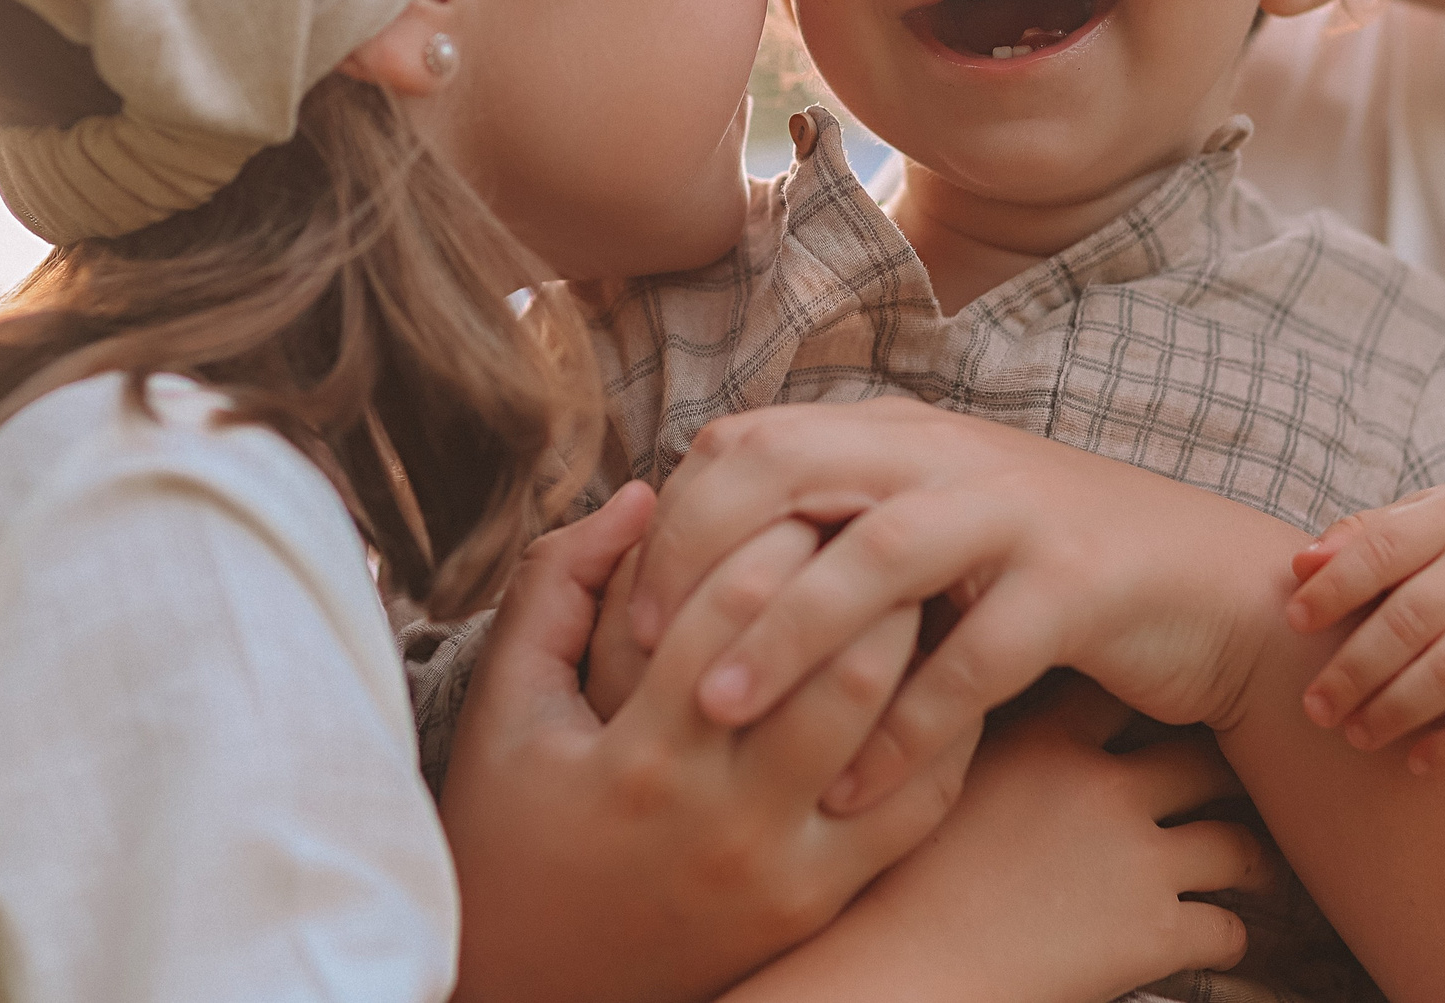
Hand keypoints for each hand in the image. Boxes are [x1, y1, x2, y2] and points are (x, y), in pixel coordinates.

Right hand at [441, 481, 973, 1002]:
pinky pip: (915, 810)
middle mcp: (724, 820)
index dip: (778, 533)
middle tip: (882, 520)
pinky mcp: (818, 906)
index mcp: (642, 757)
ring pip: (894, 736)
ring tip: (914, 579)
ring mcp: (783, 873)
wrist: (524, 989)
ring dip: (914, 647)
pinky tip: (929, 672)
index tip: (800, 491)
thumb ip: (558, 585)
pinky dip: (938, 733)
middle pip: (842, 670)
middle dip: (870, 580)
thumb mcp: (505, 705)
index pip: (736, 612)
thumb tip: (642, 493)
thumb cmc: (506, 830)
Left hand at [625, 399, 1314, 813]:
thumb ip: (832, 516)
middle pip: (788, 470)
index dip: (672, 521)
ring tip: (715, 716)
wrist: (1206, 579)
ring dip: (785, 637)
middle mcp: (945, 453)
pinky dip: (906, 727)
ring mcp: (1015, 512)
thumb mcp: (925, 517)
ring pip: (874, 556)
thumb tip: (694, 555)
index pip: (746, 440)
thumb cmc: (1037, 563)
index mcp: (894, 432)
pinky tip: (854, 791)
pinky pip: (974, 658)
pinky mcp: (1078, 584)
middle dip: (701, 562)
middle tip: (647, 659)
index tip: (628, 615)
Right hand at [726, 679, 1267, 1002]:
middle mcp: (1103, 787)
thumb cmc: (882, 886)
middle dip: (1222, 768)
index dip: (1157, 687)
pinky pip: (1228, 931)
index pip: (1127, 687)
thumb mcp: (914, 771)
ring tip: (1243, 864)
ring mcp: (1137, 861)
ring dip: (1244, 858)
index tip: (1177, 687)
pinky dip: (1227, 938)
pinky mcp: (1155, 936)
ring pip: (1238, 845)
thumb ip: (949, 716)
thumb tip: (959, 668)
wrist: (895, 978)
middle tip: (1228, 776)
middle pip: (1202, 756)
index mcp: (1043, 738)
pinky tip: (1207, 943)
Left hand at [1285, 484, 1444, 776]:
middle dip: (1356, 668)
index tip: (1292, 621)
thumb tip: (1300, 564)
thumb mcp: (1422, 520)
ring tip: (1353, 735)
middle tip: (1314, 707)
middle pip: (1413, 619)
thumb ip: (1362, 536)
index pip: (1385, 548)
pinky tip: (1417, 765)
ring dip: (1397, 710)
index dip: (1335, 587)